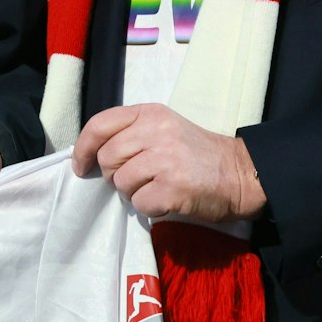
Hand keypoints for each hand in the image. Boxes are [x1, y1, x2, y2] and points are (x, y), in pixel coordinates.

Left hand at [72, 103, 265, 221]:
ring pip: (121, 183)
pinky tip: (167, 199)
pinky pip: (140, 204)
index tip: (81, 165)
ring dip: (134, 192)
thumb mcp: (164, 128)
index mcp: (150, 113)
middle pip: (107, 158)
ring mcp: (165, 160)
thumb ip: (131, 134)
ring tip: (157, 186)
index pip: (100, 125)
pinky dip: (149, 208)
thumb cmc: (197, 154)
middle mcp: (155, 132)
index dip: (83, 148)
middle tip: (139, 178)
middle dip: (115, 175)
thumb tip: (92, 156)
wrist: (240, 174)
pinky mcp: (173, 188)